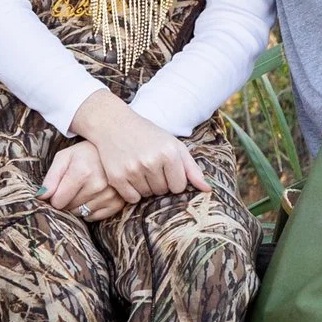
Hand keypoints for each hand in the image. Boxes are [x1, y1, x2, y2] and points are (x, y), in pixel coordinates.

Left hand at [43, 141, 126, 223]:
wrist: (113, 151)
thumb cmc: (84, 154)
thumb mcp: (64, 158)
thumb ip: (51, 178)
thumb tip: (41, 197)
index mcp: (82, 172)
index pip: (58, 201)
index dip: (55, 197)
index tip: (59, 188)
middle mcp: (97, 185)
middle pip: (69, 208)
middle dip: (67, 201)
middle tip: (73, 186)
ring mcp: (109, 195)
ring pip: (81, 213)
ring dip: (78, 205)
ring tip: (84, 189)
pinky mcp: (117, 203)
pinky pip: (94, 217)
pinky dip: (90, 210)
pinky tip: (93, 197)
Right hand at [68, 90, 205, 205]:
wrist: (112, 123)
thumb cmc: (147, 135)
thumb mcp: (172, 145)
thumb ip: (191, 167)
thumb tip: (208, 189)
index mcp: (169, 153)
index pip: (179, 187)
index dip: (173, 179)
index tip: (164, 167)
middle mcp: (151, 162)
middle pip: (162, 192)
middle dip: (158, 182)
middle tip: (149, 165)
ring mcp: (132, 170)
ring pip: (147, 196)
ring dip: (144, 186)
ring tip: (138, 167)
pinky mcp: (117, 177)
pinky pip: (131, 198)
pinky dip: (131, 191)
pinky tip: (128, 174)